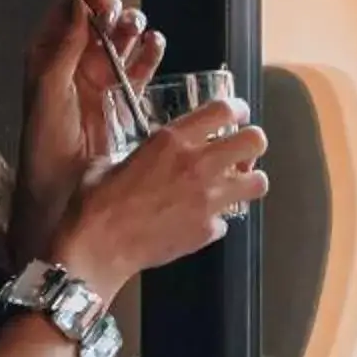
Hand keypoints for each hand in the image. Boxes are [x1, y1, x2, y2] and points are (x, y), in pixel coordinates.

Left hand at [16, 0, 164, 248]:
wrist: (58, 192)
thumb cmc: (44, 144)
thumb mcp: (48, 88)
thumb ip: (63, 45)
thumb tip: (78, 3)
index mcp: (46, 61)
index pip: (66, 16)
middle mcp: (70, 69)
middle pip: (96, 27)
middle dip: (111, 15)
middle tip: (121, 14)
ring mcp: (95, 87)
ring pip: (118, 46)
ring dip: (131, 34)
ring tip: (140, 31)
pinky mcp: (118, 104)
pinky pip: (136, 72)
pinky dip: (147, 57)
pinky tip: (155, 48)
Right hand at [53, 93, 268, 293]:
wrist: (98, 247)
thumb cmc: (97, 202)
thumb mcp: (113, 160)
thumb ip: (141, 153)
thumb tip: (144, 156)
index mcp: (173, 140)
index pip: (225, 110)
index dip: (238, 109)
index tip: (239, 114)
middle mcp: (197, 165)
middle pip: (256, 141)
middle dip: (253, 143)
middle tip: (242, 151)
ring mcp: (207, 199)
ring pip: (258, 182)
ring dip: (249, 181)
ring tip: (235, 185)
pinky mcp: (207, 230)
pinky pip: (227, 220)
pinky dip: (217, 220)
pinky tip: (200, 221)